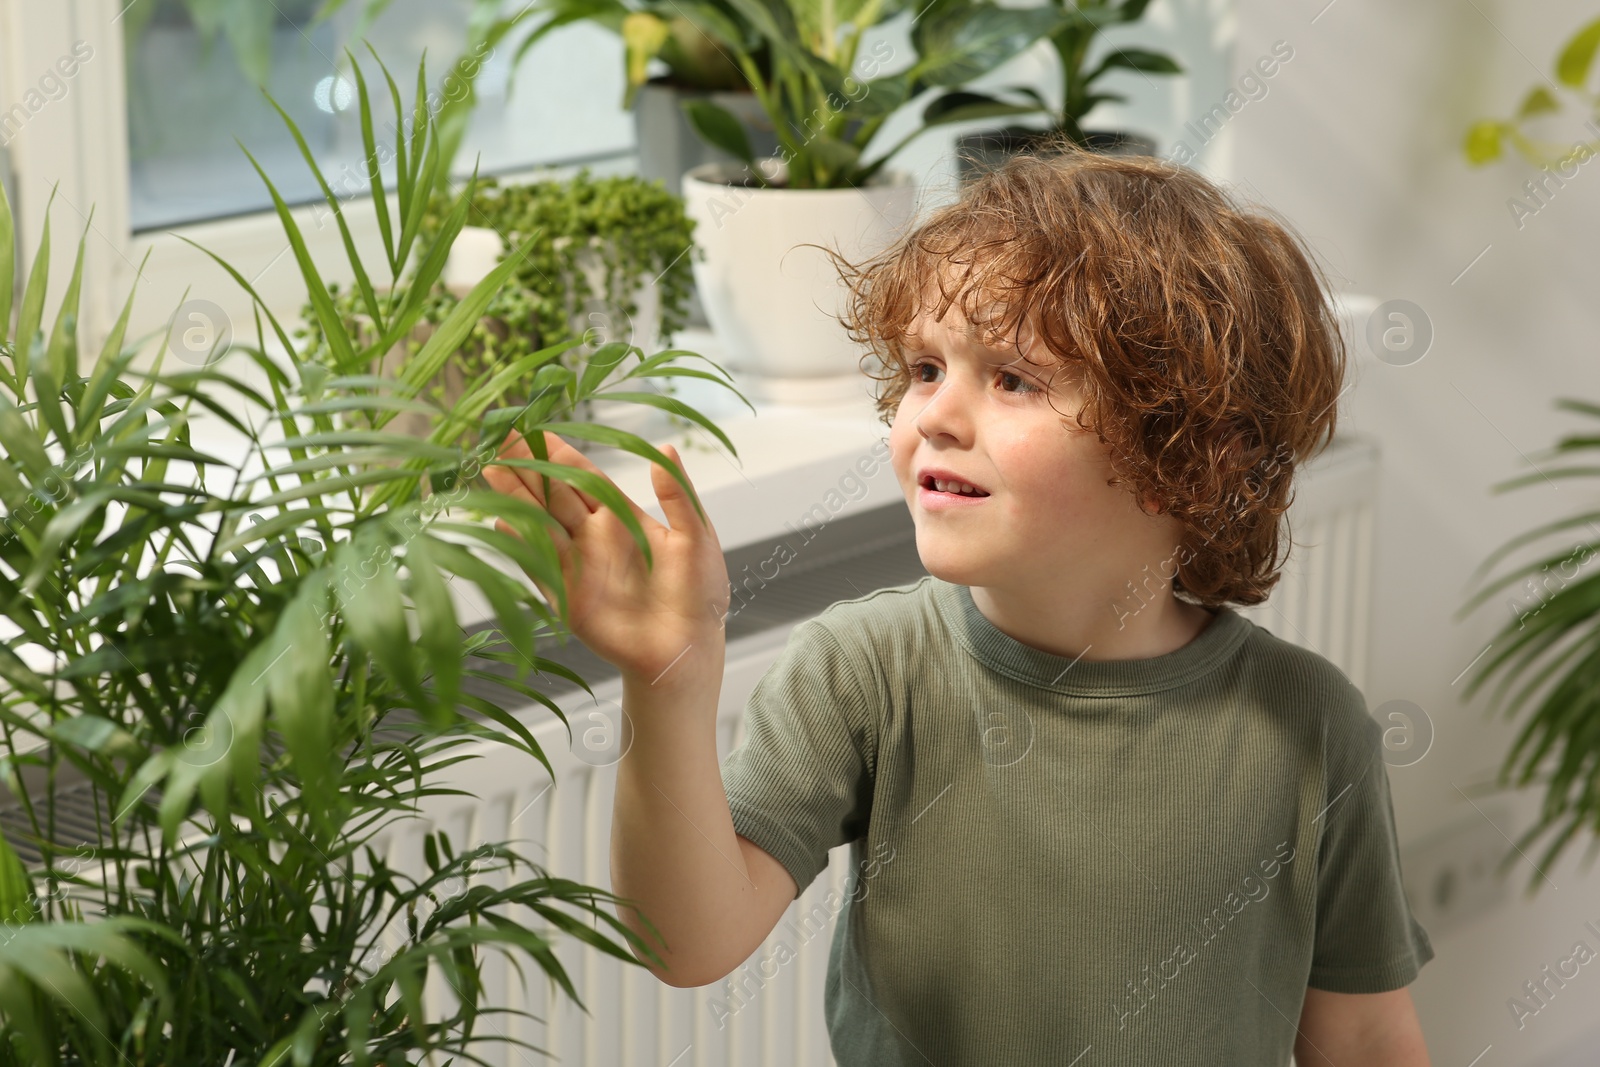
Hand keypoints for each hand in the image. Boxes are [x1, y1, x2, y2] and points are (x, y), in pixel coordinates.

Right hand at [482, 430, 730, 684]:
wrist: (689, 648)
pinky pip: (540, 565)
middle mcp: (594, 537)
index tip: (536, 428)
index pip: (584, 478)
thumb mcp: (696, 536)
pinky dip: (521, 544)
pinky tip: (501, 520)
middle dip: (527, 467)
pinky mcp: (568, 597)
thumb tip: (667, 448)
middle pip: (553, 495)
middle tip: (499, 439)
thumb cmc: (700, 592)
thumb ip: (678, 495)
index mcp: (622, 517)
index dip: (560, 454)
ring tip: (490, 469)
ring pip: (540, 523)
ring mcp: (578, 566)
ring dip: (516, 498)